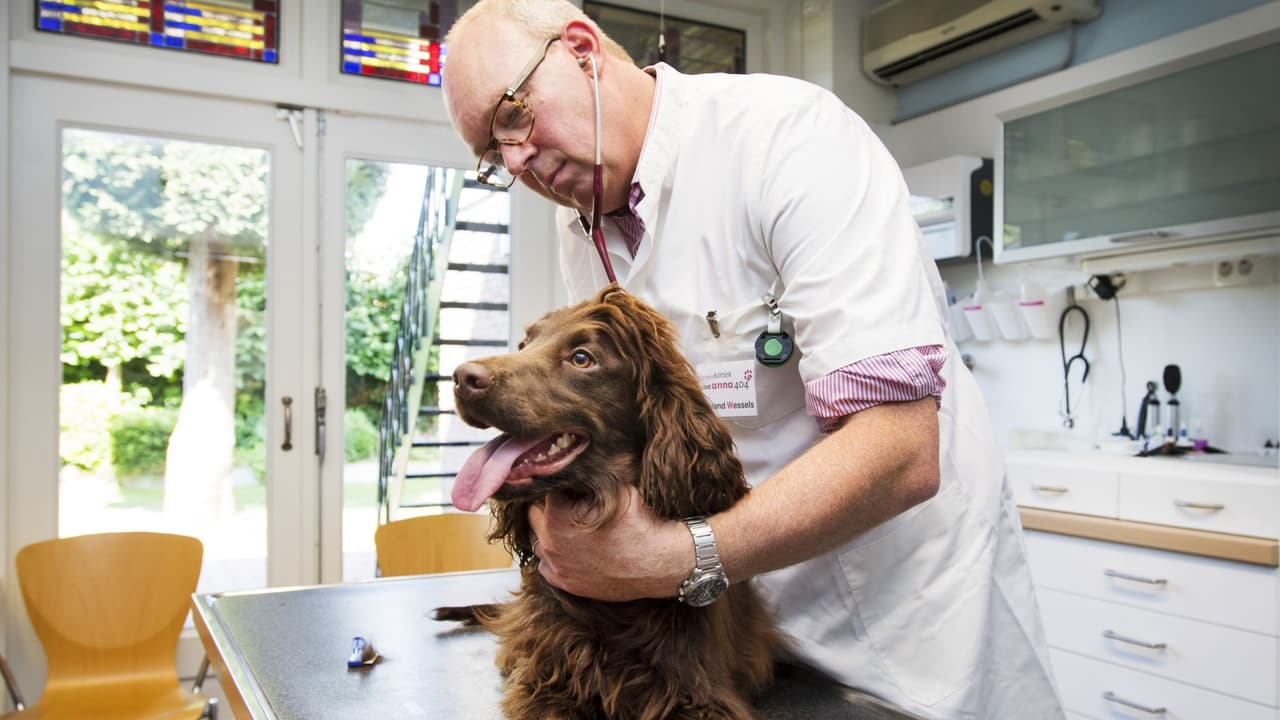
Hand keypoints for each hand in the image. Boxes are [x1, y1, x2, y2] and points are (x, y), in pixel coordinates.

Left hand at [528, 485, 689, 601]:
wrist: (660, 561)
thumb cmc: (640, 522)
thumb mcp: (615, 487)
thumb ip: (589, 476)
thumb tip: (575, 459)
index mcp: (556, 515)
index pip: (543, 489)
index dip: (558, 484)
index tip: (569, 485)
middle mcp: (550, 542)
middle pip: (533, 514)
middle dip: (547, 506)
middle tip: (568, 503)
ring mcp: (557, 566)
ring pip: (537, 540)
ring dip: (548, 531)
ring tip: (570, 525)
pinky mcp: (566, 584)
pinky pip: (546, 566)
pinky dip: (555, 556)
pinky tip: (571, 549)